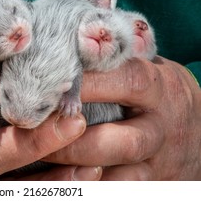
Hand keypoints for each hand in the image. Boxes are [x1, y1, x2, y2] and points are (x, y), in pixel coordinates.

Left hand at [43, 57, 200, 179]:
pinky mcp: (151, 184)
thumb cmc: (158, 92)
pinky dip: (89, 186)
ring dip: (76, 169)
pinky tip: (64, 179)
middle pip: (123, 141)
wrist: (198, 131)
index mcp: (159, 87)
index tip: (52, 84)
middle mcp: (162, 127)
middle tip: (39, 132)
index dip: (88, 83)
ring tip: (42, 157)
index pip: (127, 80)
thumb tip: (73, 39)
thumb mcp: (148, 67)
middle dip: (75, 140)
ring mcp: (158, 161)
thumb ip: (118, 60)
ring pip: (119, 175)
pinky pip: (118, 191)